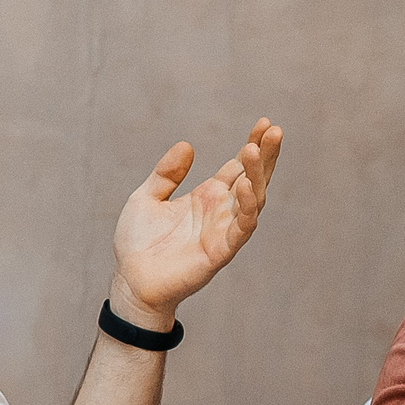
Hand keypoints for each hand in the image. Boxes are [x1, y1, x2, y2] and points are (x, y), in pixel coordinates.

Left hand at [109, 119, 282, 325]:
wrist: (130, 281)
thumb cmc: (138, 244)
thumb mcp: (146, 198)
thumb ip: (166, 174)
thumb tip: (187, 145)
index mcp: (207, 197)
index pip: (238, 166)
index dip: (253, 145)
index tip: (264, 123)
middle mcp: (220, 211)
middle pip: (253, 178)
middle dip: (265, 155)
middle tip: (274, 130)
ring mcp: (223, 231)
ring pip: (252, 200)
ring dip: (258, 175)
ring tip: (257, 149)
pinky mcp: (220, 251)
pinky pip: (241, 228)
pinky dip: (246, 207)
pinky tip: (246, 185)